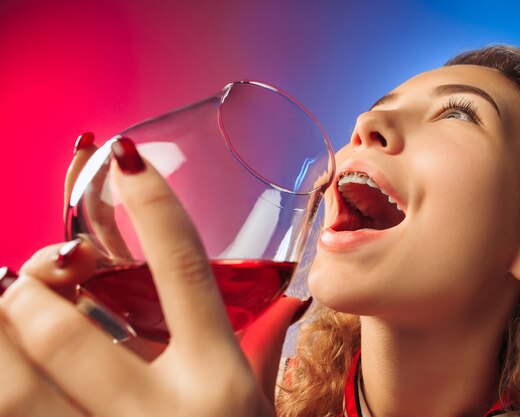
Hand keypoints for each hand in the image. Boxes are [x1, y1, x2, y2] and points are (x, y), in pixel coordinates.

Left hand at [0, 137, 306, 415]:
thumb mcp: (252, 393)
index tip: (124, 157)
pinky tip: (17, 366)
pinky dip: (11, 387)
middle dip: (28, 292)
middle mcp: (169, 412)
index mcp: (218, 377)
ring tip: (9, 310)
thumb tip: (261, 288)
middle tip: (26, 277)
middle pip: (64, 334)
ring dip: (0, 336)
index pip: (182, 270)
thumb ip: (246, 338)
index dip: (156, 205)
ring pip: (16, 390)